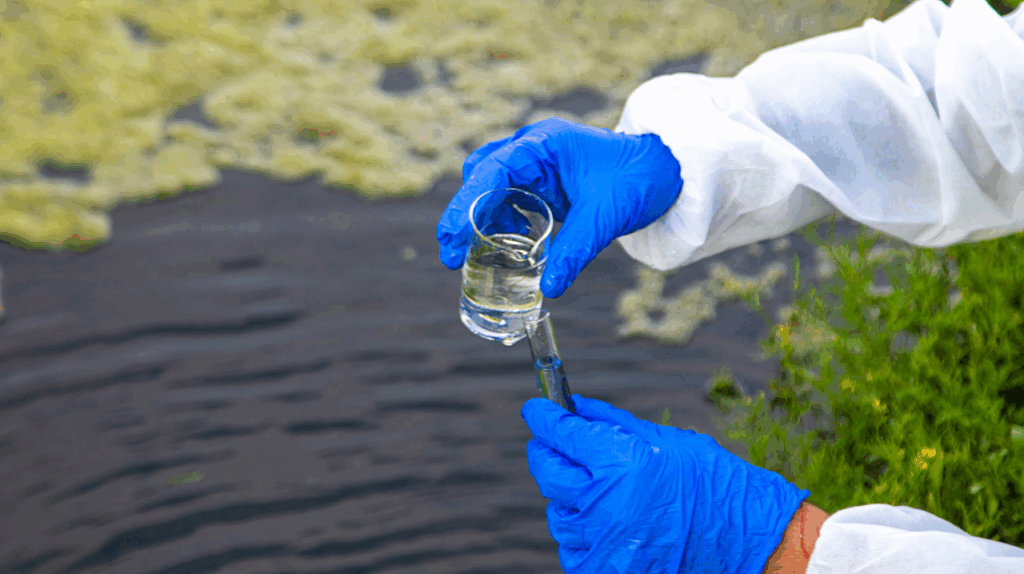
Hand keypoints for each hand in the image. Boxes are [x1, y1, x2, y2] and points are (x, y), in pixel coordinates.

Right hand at [436, 117, 682, 297]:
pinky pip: (512, 199)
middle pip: (482, 178)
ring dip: (483, 221)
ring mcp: (538, 163)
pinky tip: (512, 244)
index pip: (489, 171)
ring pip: (493, 189)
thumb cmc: (638, 180)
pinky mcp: (546, 181)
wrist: (667, 170)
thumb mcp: (605, 217)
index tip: (450, 240)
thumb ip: (574, 250)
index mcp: (543, 144)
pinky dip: (505, 222)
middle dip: (464, 216)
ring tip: (477, 255)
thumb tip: (548, 289)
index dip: (464, 206)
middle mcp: (534, 148)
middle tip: (452, 255)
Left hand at [521, 395, 809, 573]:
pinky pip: (573, 548)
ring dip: (570, 498)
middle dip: (546, 451)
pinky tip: (605, 524)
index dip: (543, 416)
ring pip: (558, 512)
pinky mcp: (604, 570)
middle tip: (553, 443)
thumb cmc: (710, 482)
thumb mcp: (663, 440)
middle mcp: (604, 502)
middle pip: (547, 470)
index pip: (559, 432)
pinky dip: (583, 535)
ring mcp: (602, 541)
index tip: (537, 409)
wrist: (743, 538)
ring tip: (599, 492)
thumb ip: (612, 424)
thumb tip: (576, 406)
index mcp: (620, 462)